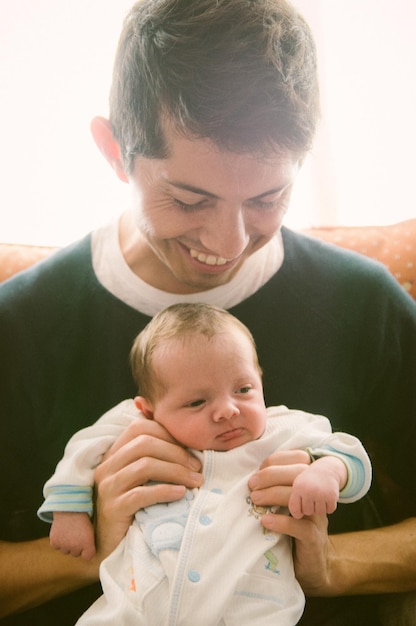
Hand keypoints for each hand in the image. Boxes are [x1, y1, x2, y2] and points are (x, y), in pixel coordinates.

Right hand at [50, 511, 95, 559]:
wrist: (69, 507)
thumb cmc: (81, 518)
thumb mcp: (91, 530)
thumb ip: (89, 544)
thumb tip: (86, 554)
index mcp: (88, 544)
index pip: (87, 557)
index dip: (86, 550)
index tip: (85, 543)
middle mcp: (76, 547)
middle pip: (75, 554)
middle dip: (75, 546)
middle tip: (76, 533)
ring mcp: (65, 546)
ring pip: (65, 551)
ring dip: (66, 544)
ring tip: (68, 531)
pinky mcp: (55, 542)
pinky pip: (56, 546)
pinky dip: (57, 541)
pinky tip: (61, 531)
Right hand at [93, 418, 202, 560]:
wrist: (109, 547)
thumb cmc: (132, 510)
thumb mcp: (141, 480)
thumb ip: (155, 460)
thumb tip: (190, 448)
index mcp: (114, 453)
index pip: (139, 427)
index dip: (167, 434)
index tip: (190, 449)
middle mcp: (107, 466)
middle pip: (144, 443)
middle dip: (177, 452)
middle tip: (197, 467)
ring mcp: (107, 487)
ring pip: (145, 465)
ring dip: (176, 471)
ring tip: (195, 482)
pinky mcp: (112, 509)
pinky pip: (141, 494)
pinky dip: (165, 491)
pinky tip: (181, 494)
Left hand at [248, 449, 331, 593]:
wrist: (310, 566)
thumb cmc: (291, 531)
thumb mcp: (284, 506)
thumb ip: (275, 489)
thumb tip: (252, 477)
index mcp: (309, 484)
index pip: (299, 460)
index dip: (276, 462)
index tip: (257, 472)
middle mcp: (316, 496)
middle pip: (299, 474)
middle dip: (272, 476)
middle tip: (251, 486)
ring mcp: (317, 516)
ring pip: (300, 497)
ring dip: (273, 495)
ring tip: (255, 500)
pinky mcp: (315, 538)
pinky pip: (301, 526)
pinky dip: (281, 522)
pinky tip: (266, 521)